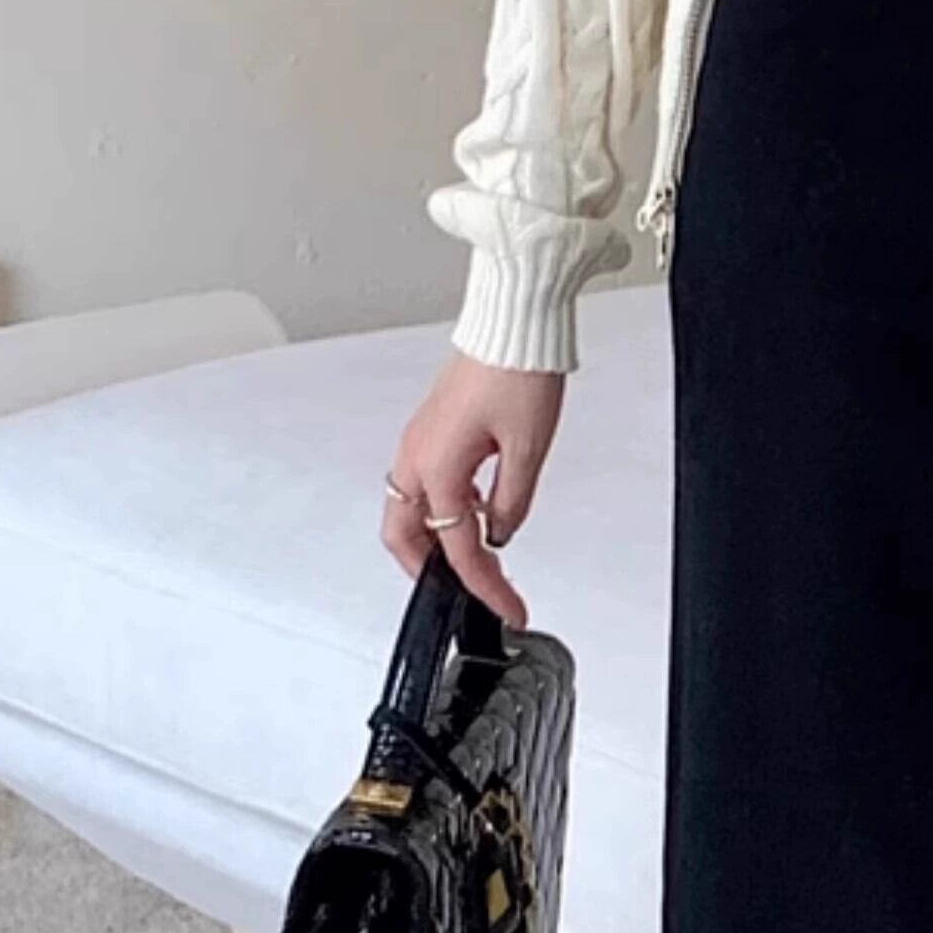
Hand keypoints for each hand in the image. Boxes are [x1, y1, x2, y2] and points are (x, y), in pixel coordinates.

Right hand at [382, 354, 563, 627]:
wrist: (512, 325)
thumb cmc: (517, 374)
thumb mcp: (528, 451)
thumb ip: (512, 502)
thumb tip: (502, 532)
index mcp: (437, 469)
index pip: (458, 549)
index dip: (485, 587)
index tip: (509, 607)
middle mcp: (417, 457)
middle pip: (404, 537)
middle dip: (430, 573)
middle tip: (468, 594)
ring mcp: (419, 441)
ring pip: (409, 511)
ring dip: (433, 541)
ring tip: (477, 558)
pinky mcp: (430, 429)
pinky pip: (423, 484)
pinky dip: (441, 510)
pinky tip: (478, 512)